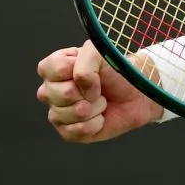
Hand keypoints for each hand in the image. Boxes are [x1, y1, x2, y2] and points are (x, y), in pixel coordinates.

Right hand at [37, 40, 161, 141]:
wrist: (136, 94)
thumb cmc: (117, 72)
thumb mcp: (101, 53)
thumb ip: (85, 61)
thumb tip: (78, 84)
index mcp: (56, 67)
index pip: (47, 68)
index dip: (70, 70)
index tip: (90, 70)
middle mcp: (52, 90)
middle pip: (51, 93)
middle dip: (82, 91)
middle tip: (97, 89)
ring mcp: (58, 112)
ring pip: (62, 114)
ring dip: (91, 108)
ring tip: (100, 101)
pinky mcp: (68, 132)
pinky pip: (74, 131)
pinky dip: (94, 123)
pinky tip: (100, 117)